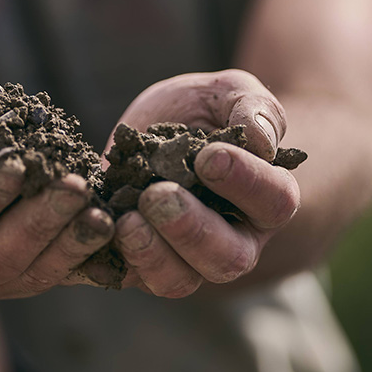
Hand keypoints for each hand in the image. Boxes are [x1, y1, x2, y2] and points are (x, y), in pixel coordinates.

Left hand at [110, 70, 300, 296]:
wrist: (160, 126)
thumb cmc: (205, 109)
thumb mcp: (228, 91)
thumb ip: (251, 107)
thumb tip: (259, 139)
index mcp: (266, 196)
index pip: (273, 201)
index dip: (245, 183)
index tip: (209, 157)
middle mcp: (233, 237)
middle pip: (227, 258)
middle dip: (190, 229)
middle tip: (157, 196)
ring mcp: (186, 256)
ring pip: (179, 280)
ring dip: (152, 255)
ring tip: (127, 221)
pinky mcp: (142, 259)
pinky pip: (130, 277)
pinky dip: (111, 258)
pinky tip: (98, 229)